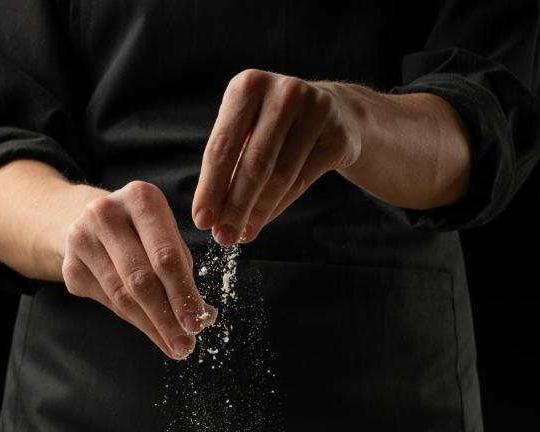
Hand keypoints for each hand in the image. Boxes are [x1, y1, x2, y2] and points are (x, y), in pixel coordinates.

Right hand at [60, 180, 217, 359]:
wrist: (86, 220)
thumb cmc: (140, 231)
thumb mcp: (166, 235)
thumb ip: (184, 271)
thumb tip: (205, 316)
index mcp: (140, 198)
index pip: (166, 255)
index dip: (183, 293)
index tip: (198, 323)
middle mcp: (106, 213)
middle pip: (140, 278)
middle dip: (166, 317)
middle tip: (185, 344)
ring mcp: (82, 240)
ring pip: (122, 296)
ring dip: (151, 326)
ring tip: (173, 345)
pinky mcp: (70, 267)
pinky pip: (107, 302)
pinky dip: (133, 320)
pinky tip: (151, 330)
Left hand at [192, 69, 362, 244]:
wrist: (334, 111)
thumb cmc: (272, 127)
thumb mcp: (243, 131)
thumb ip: (226, 167)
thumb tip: (211, 218)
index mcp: (248, 85)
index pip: (222, 146)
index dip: (210, 187)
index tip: (201, 221)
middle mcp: (283, 92)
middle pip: (254, 163)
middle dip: (235, 206)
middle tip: (223, 237)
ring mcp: (316, 110)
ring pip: (281, 177)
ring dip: (257, 212)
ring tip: (241, 233)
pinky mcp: (338, 135)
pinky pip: (302, 181)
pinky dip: (278, 207)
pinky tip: (263, 220)